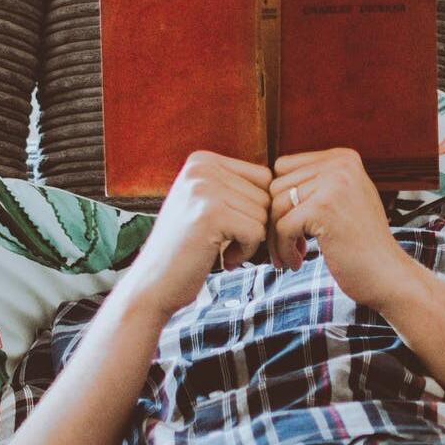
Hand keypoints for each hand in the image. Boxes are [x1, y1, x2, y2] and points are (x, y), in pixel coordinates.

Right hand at [118, 151, 272, 317]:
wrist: (154, 284)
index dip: (257, 209)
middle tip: (228, 246)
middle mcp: (201, 168)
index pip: (262, 177)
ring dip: (250, 241)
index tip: (234, 230)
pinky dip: (246, 253)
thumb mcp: (208, 205)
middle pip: (265, 195)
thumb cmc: (188, 249)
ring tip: (222, 251)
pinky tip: (225, 259)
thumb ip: (237, 189)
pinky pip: (257, 232)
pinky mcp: (210, 214)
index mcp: (202, 160)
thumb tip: (290, 189)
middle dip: (254, 226)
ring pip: (263, 215)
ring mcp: (204, 189)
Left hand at [270, 148, 419, 311]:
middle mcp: (340, 164)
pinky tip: (297, 263)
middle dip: (276, 220)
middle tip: (290, 246)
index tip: (290, 227)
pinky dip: (283, 249)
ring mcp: (333, 184)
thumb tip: (268, 180)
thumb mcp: (344, 200)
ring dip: (277, 237)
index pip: (285, 168)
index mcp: (343, 158)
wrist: (387, 275)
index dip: (281, 200)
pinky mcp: (324, 208)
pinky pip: (282, 227)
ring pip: (276, 207)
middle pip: (277, 186)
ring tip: (291, 256)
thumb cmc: (361, 244)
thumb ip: (314, 183)